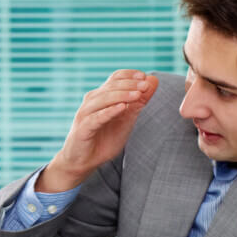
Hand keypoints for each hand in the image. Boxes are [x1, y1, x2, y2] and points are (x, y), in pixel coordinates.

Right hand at [37, 70, 158, 191]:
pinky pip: (96, 117)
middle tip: (145, 86)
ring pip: (103, 99)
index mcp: (102, 96)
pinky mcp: (83, 128)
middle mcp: (92, 101)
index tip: (144, 77)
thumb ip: (139, 102)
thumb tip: (154, 80)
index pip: (115, 78)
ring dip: (121, 95)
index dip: (129, 75)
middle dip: (129, 85)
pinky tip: (121, 108)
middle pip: (110, 86)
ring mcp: (85, 114)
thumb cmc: (104, 139)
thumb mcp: (127, 119)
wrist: (83, 161)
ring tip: (137, 95)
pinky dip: (109, 111)